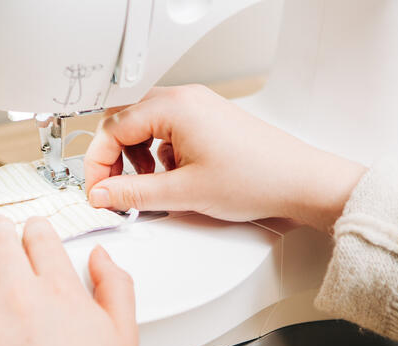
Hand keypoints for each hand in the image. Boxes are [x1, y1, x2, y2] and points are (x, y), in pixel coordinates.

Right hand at [83, 85, 366, 232]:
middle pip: (126, 123)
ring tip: (150, 186)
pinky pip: (167, 132)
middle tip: (116, 190)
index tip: (97, 191)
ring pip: (146, 127)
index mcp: (174, 107)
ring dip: (137, 158)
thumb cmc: (256, 178)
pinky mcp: (209, 121)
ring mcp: (198, 108)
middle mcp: (185, 99)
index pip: (112, 129)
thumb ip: (133, 193)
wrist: (300, 183)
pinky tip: (173, 179)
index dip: (97, 163)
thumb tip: (101, 193)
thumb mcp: (183, 192)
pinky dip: (159, 156)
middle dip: (115, 159)